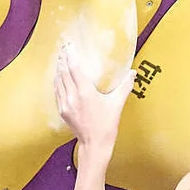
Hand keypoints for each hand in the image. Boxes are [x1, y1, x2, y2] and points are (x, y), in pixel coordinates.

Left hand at [53, 42, 132, 159]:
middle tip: (63, 48)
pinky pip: (57, 92)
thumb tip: (133, 73)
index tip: (69, 45)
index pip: (74, 68)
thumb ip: (125, 86)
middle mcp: (72, 96)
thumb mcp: (117, 104)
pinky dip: (57, 82)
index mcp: (85, 92)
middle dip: (62, 59)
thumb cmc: (107, 125)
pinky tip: (58, 77)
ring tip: (60, 59)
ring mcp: (65, 104)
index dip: (70, 55)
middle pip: (63, 72)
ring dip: (58, 69)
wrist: (95, 144)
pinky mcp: (62, 111)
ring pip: (58, 81)